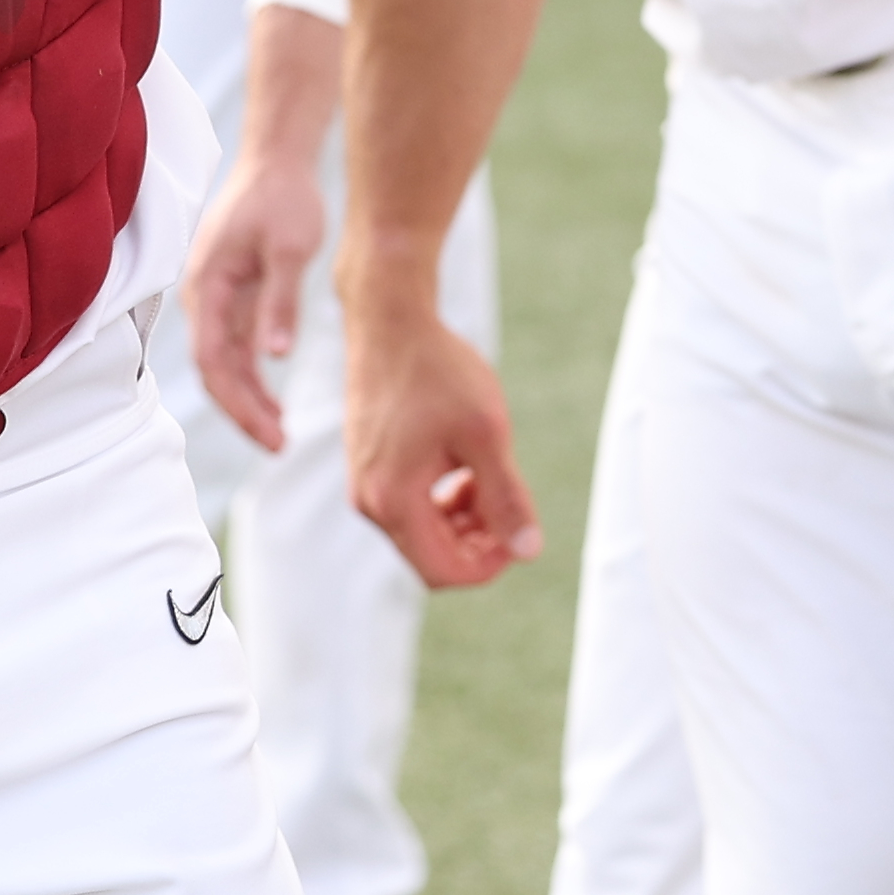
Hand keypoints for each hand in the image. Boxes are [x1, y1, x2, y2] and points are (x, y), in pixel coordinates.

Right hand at [181, 137, 329, 456]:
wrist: (277, 160)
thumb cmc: (284, 198)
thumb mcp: (289, 248)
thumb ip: (280, 302)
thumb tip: (275, 358)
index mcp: (208, 287)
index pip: (213, 362)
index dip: (238, 404)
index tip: (269, 434)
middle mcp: (204, 298)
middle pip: (215, 370)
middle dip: (243, 412)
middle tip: (279, 446)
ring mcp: (216, 298)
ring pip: (224, 363)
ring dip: (248, 400)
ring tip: (279, 435)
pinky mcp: (233, 296)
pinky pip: (235, 348)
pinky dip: (253, 377)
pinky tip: (276, 401)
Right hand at [339, 283, 541, 590]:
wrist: (390, 322)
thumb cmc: (438, 371)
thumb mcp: (486, 433)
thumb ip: (507, 496)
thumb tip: (529, 551)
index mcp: (394, 500)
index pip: (445, 572)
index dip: (490, 565)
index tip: (521, 533)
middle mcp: (369, 502)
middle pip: (432, 558)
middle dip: (478, 542)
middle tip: (512, 503)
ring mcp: (364, 485)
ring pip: (421, 534)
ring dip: (463, 521)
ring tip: (489, 478)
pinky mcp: (368, 468)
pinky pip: (408, 507)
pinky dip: (442, 501)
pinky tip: (466, 467)